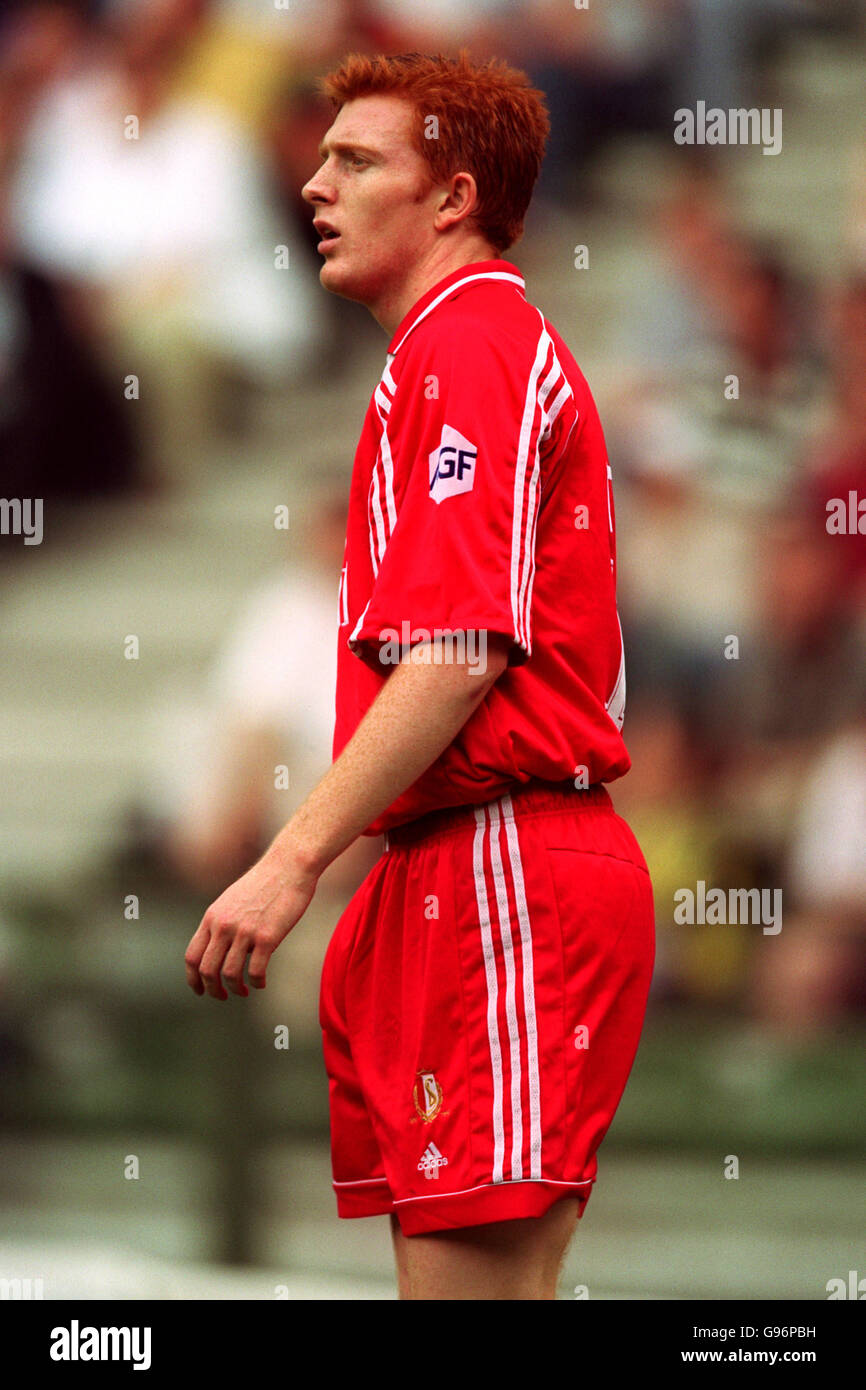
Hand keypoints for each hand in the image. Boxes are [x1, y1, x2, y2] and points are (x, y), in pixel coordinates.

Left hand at [184, 847, 317, 999]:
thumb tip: (221, 949)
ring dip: (235, 989)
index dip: (193, 979)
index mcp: (212, 917)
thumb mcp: (232, 900)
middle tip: (222, 996)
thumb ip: (222, 923)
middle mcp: (223, 926)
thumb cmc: (265, 882)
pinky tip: (261, 983)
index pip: (192, 956)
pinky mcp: (267, 937)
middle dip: (212, 990)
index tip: (200, 990)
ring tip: (244, 991)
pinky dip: (257, 982)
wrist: (289, 866)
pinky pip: (256, 970)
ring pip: (230, 974)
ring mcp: (244, 932)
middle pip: (207, 970)